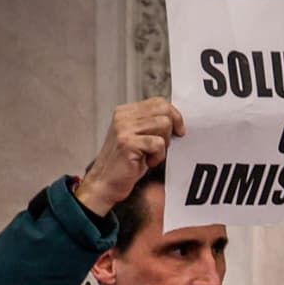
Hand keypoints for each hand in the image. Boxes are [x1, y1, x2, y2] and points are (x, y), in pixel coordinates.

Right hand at [73, 98, 184, 212]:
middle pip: (164, 111)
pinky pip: (159, 143)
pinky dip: (158, 156)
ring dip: (164, 144)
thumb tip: (176, 120)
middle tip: (162, 146)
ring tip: (151, 154)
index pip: (159, 102)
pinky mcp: (127, 142)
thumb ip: (151, 124)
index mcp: (125, 112)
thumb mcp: (139, 137)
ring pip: (164, 124)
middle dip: (170, 130)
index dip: (174, 116)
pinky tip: (147, 162)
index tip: (177, 131)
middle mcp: (123, 117)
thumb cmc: (125, 163)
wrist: (105, 182)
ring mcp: (124, 128)